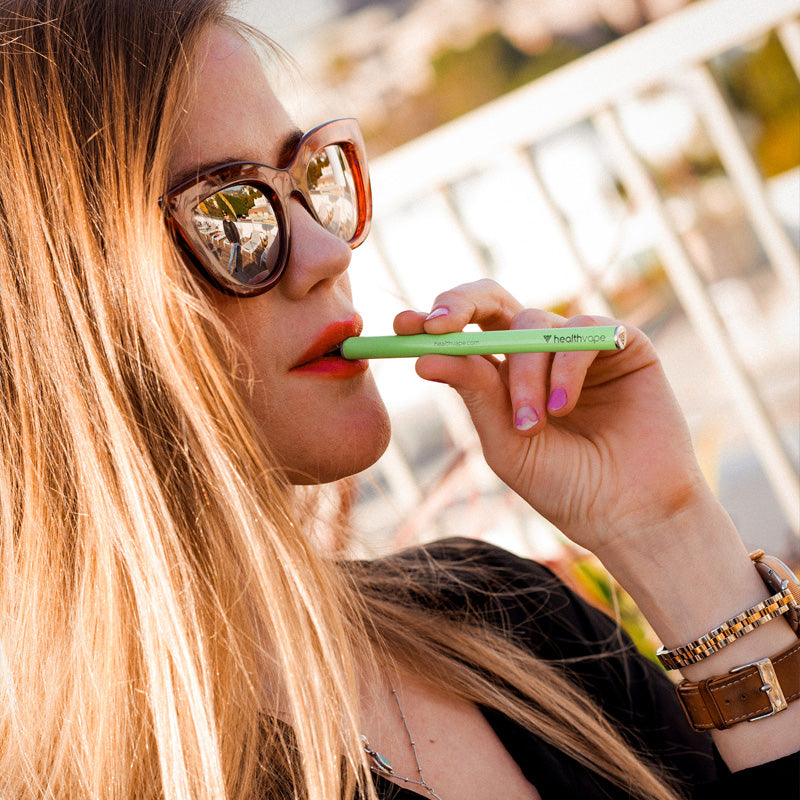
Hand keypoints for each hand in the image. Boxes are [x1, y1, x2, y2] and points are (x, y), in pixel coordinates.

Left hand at [394, 280, 710, 555]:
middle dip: (460, 303)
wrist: (630, 513)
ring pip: (534, 324)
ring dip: (524, 374)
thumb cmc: (565, 485)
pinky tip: (564, 406)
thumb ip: (474, 394)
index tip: (402, 326)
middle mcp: (538, 352)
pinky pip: (583, 330)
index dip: (433, 320)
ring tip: (532, 425)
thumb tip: (423, 355)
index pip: (463, 332)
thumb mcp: (505, 442)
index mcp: (504, 374)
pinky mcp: (622, 344)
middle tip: (438, 325)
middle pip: (492, 300)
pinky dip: (566, 366)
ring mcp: (578, 345)